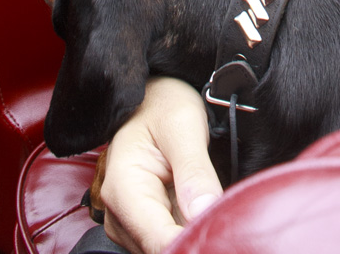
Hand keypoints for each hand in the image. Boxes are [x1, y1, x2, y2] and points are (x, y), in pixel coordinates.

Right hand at [96, 77, 221, 253]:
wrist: (153, 99)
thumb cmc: (165, 105)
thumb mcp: (184, 126)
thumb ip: (194, 171)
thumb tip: (205, 213)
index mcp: (123, 188)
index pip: (158, 240)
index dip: (192, 240)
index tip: (219, 227)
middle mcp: (118, 213)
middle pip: (162, 247)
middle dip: (194, 234)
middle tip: (221, 208)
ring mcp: (128, 222)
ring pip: (166, 246)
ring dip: (191, 230)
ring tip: (208, 199)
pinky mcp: (141, 224)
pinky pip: (168, 237)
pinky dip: (187, 226)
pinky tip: (198, 205)